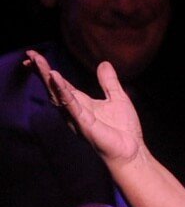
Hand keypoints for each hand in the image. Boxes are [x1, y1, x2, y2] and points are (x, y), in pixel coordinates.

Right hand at [23, 50, 146, 167]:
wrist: (131, 151)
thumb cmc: (124, 129)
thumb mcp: (117, 98)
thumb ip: (108, 82)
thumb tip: (104, 63)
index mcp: (80, 103)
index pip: (59, 84)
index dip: (46, 70)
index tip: (34, 56)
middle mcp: (74, 110)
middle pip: (53, 87)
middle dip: (41, 71)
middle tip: (30, 55)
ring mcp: (77, 117)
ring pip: (57, 94)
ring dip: (48, 78)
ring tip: (38, 62)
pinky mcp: (84, 124)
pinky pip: (71, 105)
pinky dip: (63, 91)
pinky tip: (56, 78)